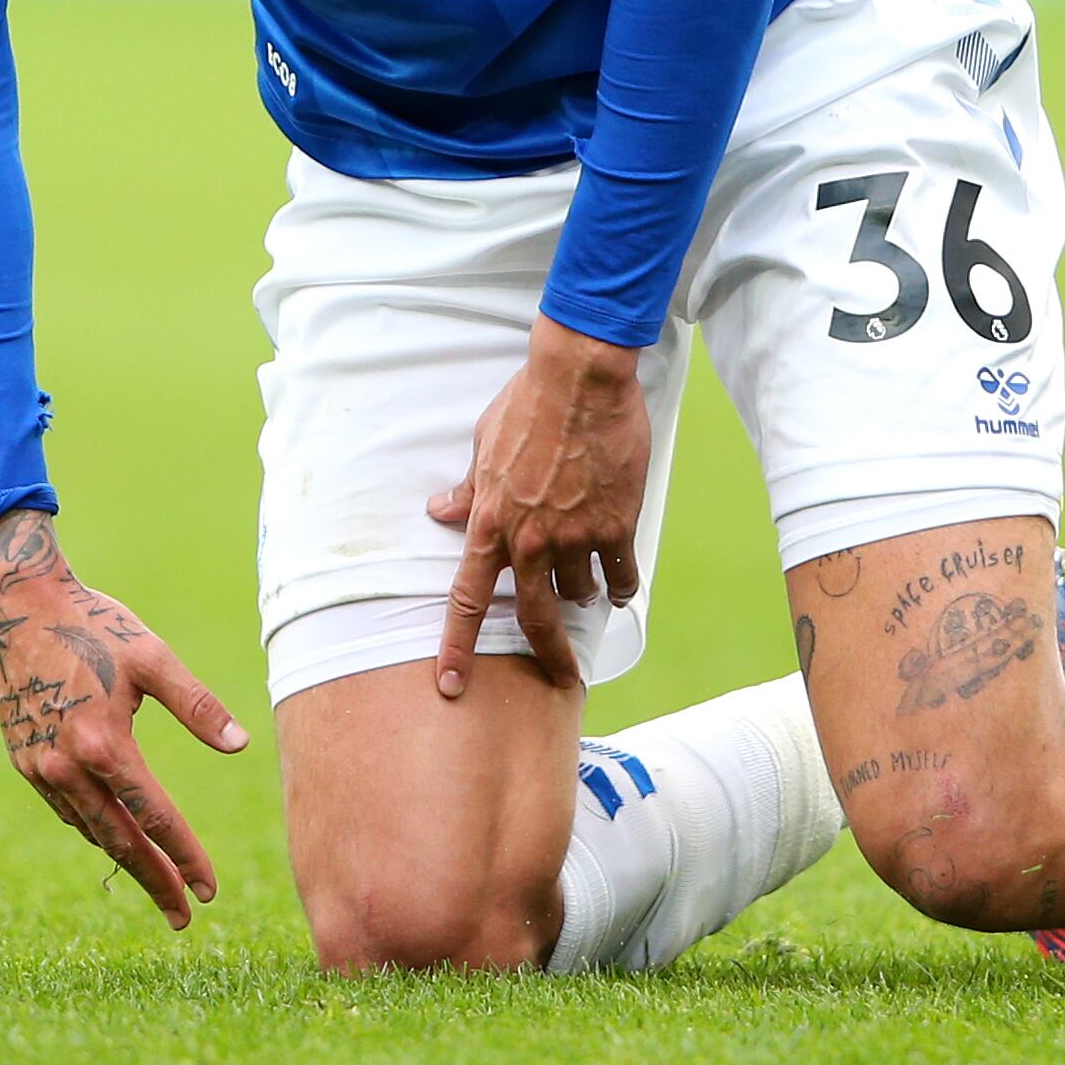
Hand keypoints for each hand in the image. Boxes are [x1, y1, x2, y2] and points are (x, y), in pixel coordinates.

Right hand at [0, 511, 246, 928]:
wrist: (13, 602)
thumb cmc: (92, 622)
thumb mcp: (152, 656)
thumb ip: (197, 705)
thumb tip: (240, 746)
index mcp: (104, 744)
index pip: (155, 817)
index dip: (185, 856)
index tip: (209, 889)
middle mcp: (67, 767)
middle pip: (119, 841)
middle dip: (154, 882)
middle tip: (183, 917)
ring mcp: (39, 768)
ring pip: (89, 829)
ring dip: (123, 858)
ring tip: (156, 882)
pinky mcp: (23, 759)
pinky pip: (65, 810)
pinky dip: (93, 828)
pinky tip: (112, 833)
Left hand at [427, 319, 650, 698]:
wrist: (580, 379)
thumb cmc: (528, 404)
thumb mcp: (484, 445)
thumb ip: (468, 489)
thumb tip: (440, 511)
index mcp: (490, 522)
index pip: (466, 598)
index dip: (456, 648)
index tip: (450, 685)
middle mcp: (530, 538)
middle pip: (534, 616)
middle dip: (548, 654)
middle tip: (560, 677)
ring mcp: (575, 535)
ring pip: (580, 591)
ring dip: (585, 594)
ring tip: (591, 586)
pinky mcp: (616, 525)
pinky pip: (622, 573)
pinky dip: (624, 584)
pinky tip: (624, 584)